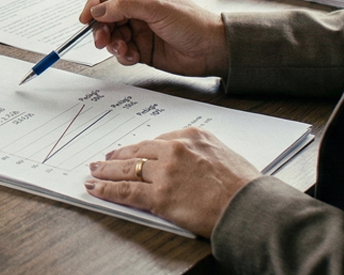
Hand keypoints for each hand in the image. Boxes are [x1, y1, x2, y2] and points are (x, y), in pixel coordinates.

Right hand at [81, 0, 228, 77]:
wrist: (211, 50)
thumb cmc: (192, 22)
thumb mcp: (156, 8)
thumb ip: (124, 6)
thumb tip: (98, 10)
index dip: (95, 3)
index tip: (86, 18)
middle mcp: (138, 9)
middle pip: (106, 15)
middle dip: (101, 28)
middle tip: (101, 39)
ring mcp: (139, 29)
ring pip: (111, 35)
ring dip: (112, 43)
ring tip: (122, 49)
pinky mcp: (141, 49)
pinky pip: (122, 51)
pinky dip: (122, 55)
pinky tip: (132, 56)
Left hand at [85, 127, 259, 237]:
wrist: (249, 206)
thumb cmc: (244, 185)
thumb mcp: (223, 154)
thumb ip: (200, 153)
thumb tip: (188, 161)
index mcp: (191, 136)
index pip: (157, 140)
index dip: (140, 148)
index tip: (132, 151)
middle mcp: (175, 150)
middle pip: (137, 151)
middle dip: (119, 156)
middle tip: (105, 159)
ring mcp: (165, 173)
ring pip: (127, 169)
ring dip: (106, 171)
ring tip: (94, 171)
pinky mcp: (159, 196)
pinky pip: (125, 191)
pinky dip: (106, 189)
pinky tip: (95, 188)